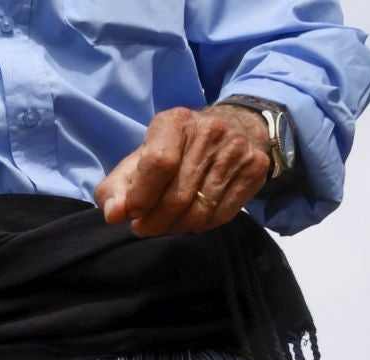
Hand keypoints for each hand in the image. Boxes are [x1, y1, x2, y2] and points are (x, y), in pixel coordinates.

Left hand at [96, 105, 272, 237]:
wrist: (231, 128)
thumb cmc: (172, 151)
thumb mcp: (137, 162)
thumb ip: (116, 190)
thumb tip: (114, 215)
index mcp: (175, 121)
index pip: (158, 163)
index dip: (141, 197)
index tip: (132, 213)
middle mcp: (210, 130)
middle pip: (177, 196)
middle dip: (154, 222)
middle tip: (144, 228)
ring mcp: (237, 148)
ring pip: (199, 211)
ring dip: (175, 227)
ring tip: (165, 224)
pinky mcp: (256, 167)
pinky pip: (222, 215)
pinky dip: (201, 226)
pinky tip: (191, 218)